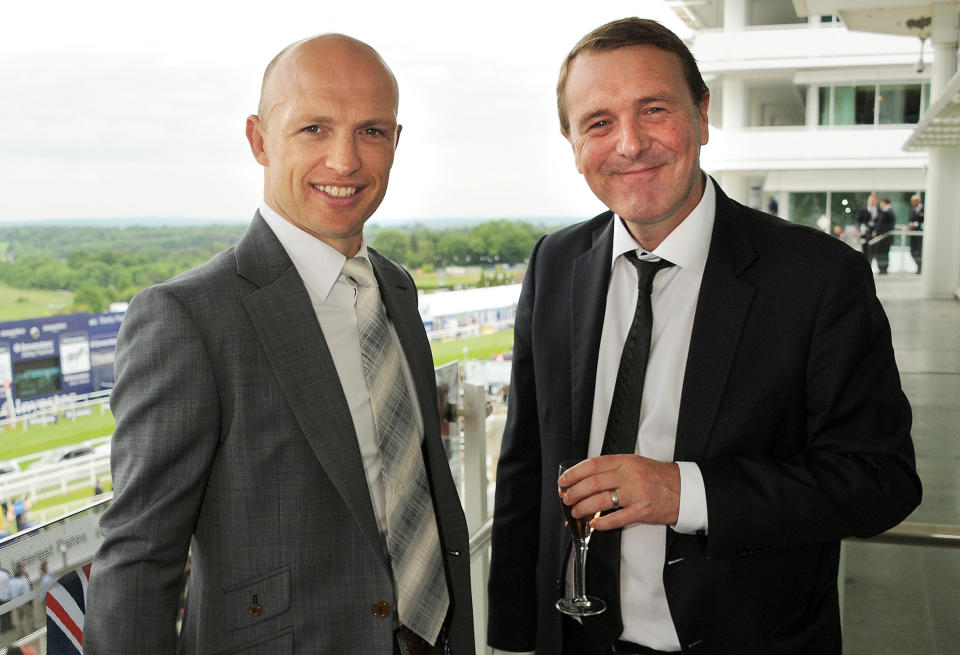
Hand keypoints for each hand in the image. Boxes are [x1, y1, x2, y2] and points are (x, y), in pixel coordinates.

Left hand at [558, 455, 680, 529]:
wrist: (685, 490)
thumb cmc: (658, 477)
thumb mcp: (635, 463)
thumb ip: (613, 468)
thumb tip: (585, 477)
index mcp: (626, 461)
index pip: (594, 464)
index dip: (575, 473)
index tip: (564, 480)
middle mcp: (630, 475)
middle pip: (593, 483)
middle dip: (575, 492)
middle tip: (567, 498)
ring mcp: (636, 494)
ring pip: (601, 500)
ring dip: (583, 507)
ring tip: (576, 511)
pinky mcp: (642, 511)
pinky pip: (616, 518)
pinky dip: (601, 522)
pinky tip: (594, 523)